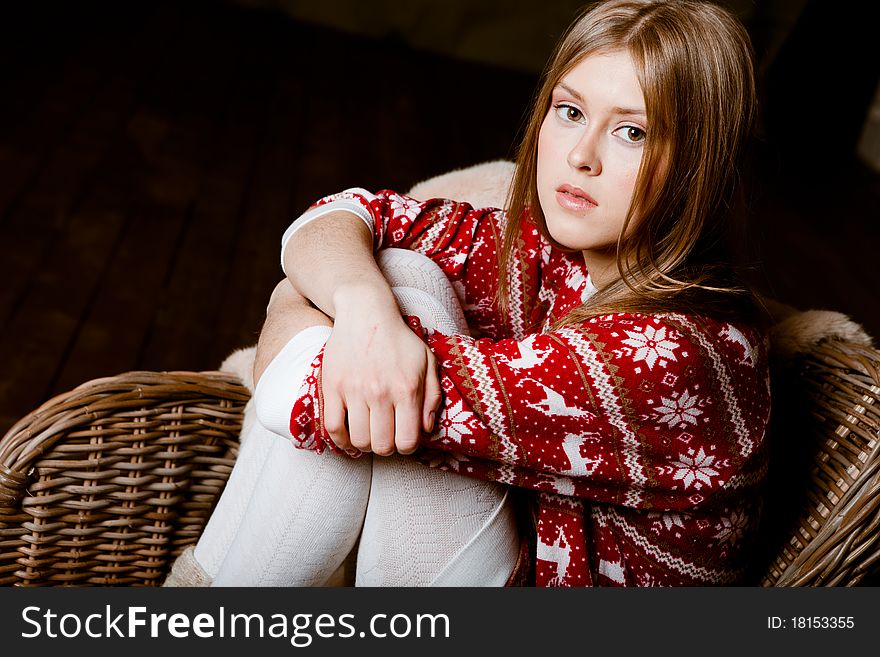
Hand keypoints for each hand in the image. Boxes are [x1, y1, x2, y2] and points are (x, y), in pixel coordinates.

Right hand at [320, 290, 441, 455]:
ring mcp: (353, 391)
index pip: (407, 441)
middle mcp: (380, 393)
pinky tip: (348, 436)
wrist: (365, 313)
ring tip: (368, 434)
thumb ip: (432, 397)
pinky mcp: (332, 387)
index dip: (407, 446)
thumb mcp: (427, 362)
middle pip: (382, 446)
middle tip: (385, 436)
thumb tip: (426, 429)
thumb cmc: (400, 340)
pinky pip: (332, 428)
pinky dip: (340, 440)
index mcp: (406, 389)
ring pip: (358, 440)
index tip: (403, 438)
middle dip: (386, 447)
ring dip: (364, 445)